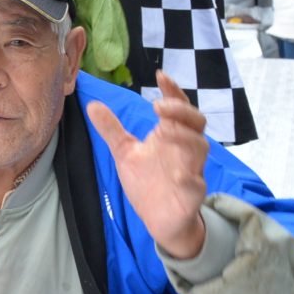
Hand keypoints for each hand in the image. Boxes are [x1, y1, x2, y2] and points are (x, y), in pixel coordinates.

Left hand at [85, 71, 211, 260]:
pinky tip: (177, 174)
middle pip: (196, 121)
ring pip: (201, 147)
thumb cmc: (147, 182)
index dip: (173, 90)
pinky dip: (189, 176)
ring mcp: (192, 169)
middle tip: (158, 106)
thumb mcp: (125, 153)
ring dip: (185, 137)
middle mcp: (185, 148)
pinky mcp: (193, 192)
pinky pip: (197, 182)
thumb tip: (92, 104)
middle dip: (181, 111)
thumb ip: (112, 130)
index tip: (160, 75)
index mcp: (170, 135)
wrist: (159, 218)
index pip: (177, 107)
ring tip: (164, 131)